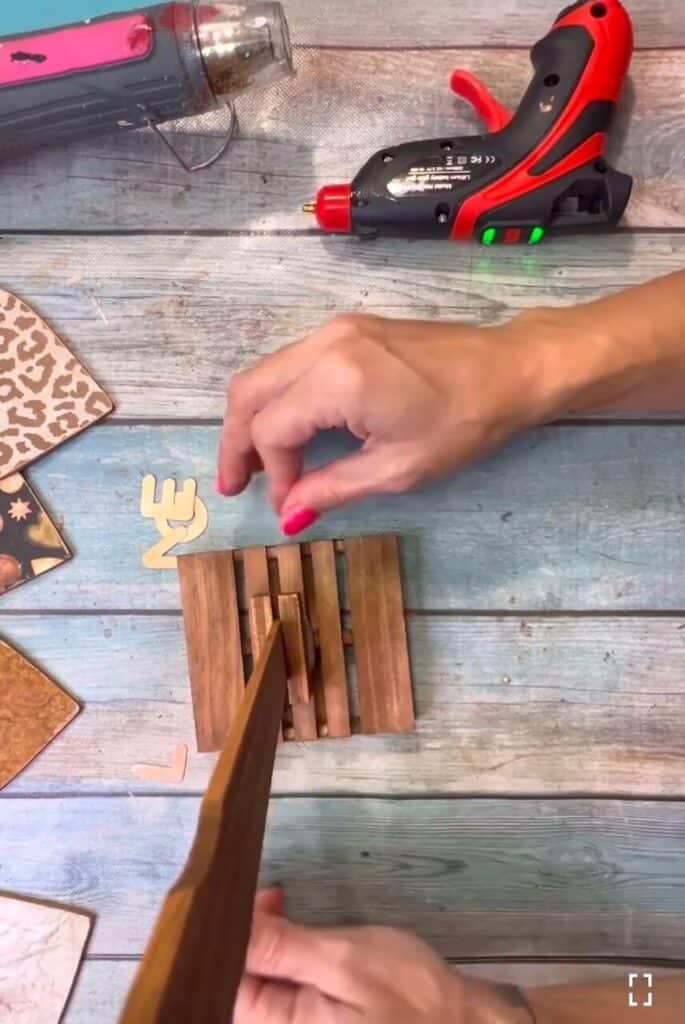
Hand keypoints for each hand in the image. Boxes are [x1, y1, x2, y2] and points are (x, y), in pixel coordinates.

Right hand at [217, 312, 564, 534]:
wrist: (512, 369)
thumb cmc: (465, 423)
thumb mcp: (398, 469)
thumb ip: (333, 488)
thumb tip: (289, 512)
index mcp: (338, 379)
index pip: (272, 430)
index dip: (272, 474)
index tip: (287, 506)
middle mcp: (326, 344)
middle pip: (249, 392)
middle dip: (235, 442)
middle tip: (233, 484)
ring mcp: (336, 329)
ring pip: (265, 373)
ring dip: (252, 418)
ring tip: (255, 464)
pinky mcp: (348, 328)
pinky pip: (291, 364)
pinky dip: (278, 398)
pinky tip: (287, 431)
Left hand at [236, 890, 533, 1023]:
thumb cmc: (409, 994)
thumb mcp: (345, 960)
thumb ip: (282, 948)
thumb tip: (229, 926)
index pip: (230, 982)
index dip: (232, 933)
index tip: (256, 896)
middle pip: (241, 986)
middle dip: (249, 936)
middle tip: (274, 897)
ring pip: (261, 988)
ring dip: (265, 946)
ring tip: (280, 908)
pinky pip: (284, 997)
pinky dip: (284, 963)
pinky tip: (296, 940)